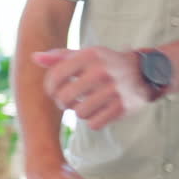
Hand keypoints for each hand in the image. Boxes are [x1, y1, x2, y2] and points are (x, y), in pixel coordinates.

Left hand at [33, 47, 150, 129]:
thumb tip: (34, 57)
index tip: (53, 91)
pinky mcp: (122, 106)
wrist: (144, 71)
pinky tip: (97, 111)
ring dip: (78, 112)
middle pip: (64, 98)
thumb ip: (59, 57)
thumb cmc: (106, 63)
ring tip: (83, 105)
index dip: (49, 87)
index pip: (56, 76)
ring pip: (79, 113)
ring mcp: (113, 89)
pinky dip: (92, 121)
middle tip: (66, 101)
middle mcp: (101, 71)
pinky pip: (94, 123)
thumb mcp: (85, 54)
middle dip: (62, 102)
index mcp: (89, 55)